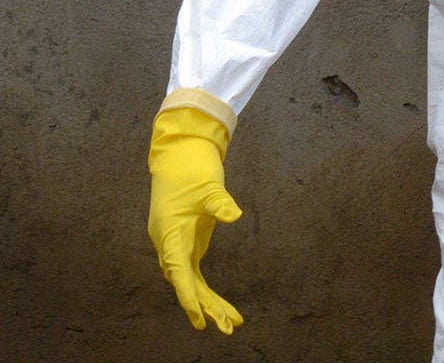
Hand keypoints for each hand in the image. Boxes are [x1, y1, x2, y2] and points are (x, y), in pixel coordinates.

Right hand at [148, 104, 243, 332]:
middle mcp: (168, 245)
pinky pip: (195, 275)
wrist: (180, 157)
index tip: (199, 319)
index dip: (188, 297)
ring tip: (234, 324)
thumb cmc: (193, 171)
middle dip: (206, 307)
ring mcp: (176, 246)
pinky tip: (222, 309)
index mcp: (169, 234)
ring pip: (191, 283)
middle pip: (186, 284)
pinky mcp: (186, 245)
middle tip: (228, 327)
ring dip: (210, 304)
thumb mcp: (209, 186)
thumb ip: (219, 203)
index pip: (178, 272)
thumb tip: (233, 214)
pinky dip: (207, 292)